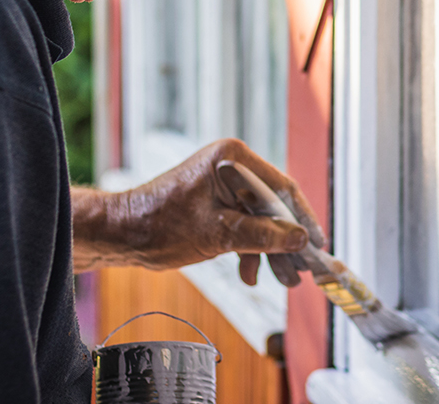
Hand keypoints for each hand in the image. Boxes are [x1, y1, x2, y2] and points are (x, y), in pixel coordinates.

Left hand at [75, 139, 326, 285]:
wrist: (120, 235)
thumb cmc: (160, 226)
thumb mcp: (219, 234)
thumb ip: (262, 235)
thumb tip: (300, 239)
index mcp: (231, 159)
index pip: (281, 187)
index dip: (302, 218)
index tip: (317, 243)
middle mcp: (230, 165)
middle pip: (273, 205)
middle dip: (286, 240)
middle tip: (302, 269)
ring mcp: (222, 183)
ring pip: (260, 218)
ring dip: (269, 249)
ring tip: (283, 279)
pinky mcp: (215, 201)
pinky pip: (243, 223)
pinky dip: (249, 248)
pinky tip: (250, 274)